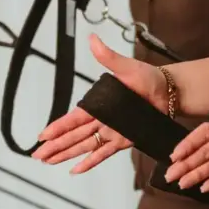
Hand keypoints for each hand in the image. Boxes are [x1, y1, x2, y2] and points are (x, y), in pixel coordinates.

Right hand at [32, 35, 165, 173]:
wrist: (170, 92)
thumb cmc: (149, 77)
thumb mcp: (127, 67)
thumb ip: (108, 57)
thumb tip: (92, 39)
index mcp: (99, 104)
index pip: (73, 119)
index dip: (57, 128)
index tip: (43, 136)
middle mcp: (102, 119)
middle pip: (74, 136)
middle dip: (55, 146)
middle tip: (38, 155)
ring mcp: (112, 131)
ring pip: (84, 146)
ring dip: (67, 154)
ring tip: (49, 161)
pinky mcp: (125, 140)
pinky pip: (104, 153)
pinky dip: (90, 161)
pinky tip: (76, 169)